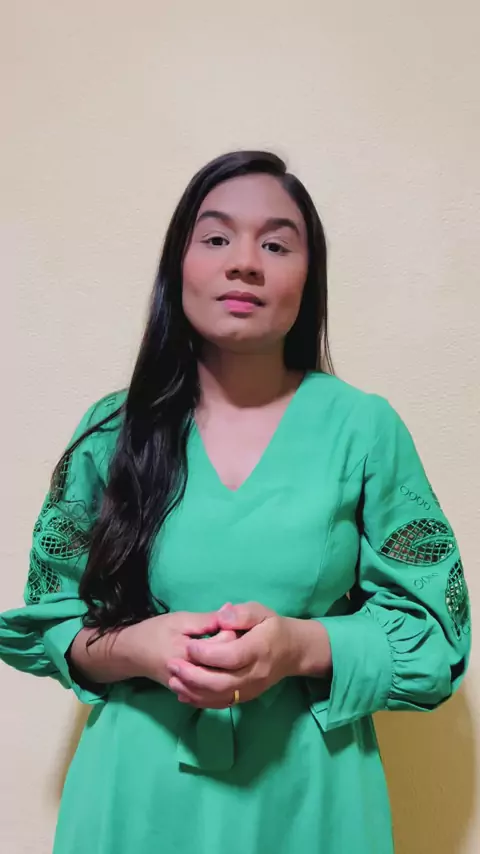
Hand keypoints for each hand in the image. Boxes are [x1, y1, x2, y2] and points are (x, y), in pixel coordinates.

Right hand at [125, 611, 236, 687]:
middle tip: (235, 636)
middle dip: (236, 651)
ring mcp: (191, 689)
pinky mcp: (191, 694)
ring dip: (231, 667)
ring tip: (229, 651)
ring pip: (223, 683)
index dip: (233, 632)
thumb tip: (230, 614)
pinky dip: (223, 681)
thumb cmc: (154, 632)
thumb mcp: (179, 620)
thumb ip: (206, 620)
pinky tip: (225, 669)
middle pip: (227, 667)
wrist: (131, 654)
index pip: (225, 647)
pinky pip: (214, 693)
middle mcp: (192, 677)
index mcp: (190, 655)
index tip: (233, 623)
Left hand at [167, 602, 330, 708]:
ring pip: (219, 696)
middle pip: (222, 682)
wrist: (293, 652)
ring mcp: (250, 689)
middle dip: (193, 676)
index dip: (207, 653)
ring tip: (172, 680)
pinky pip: (221, 703)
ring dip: (193, 691)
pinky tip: (183, 694)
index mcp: (259, 649)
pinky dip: (200, 701)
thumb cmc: (273, 627)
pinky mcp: (245, 698)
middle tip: (172, 665)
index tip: (189, 646)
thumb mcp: (261, 611)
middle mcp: (255, 673)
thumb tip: (222, 615)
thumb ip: (241, 613)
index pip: (231, 656)